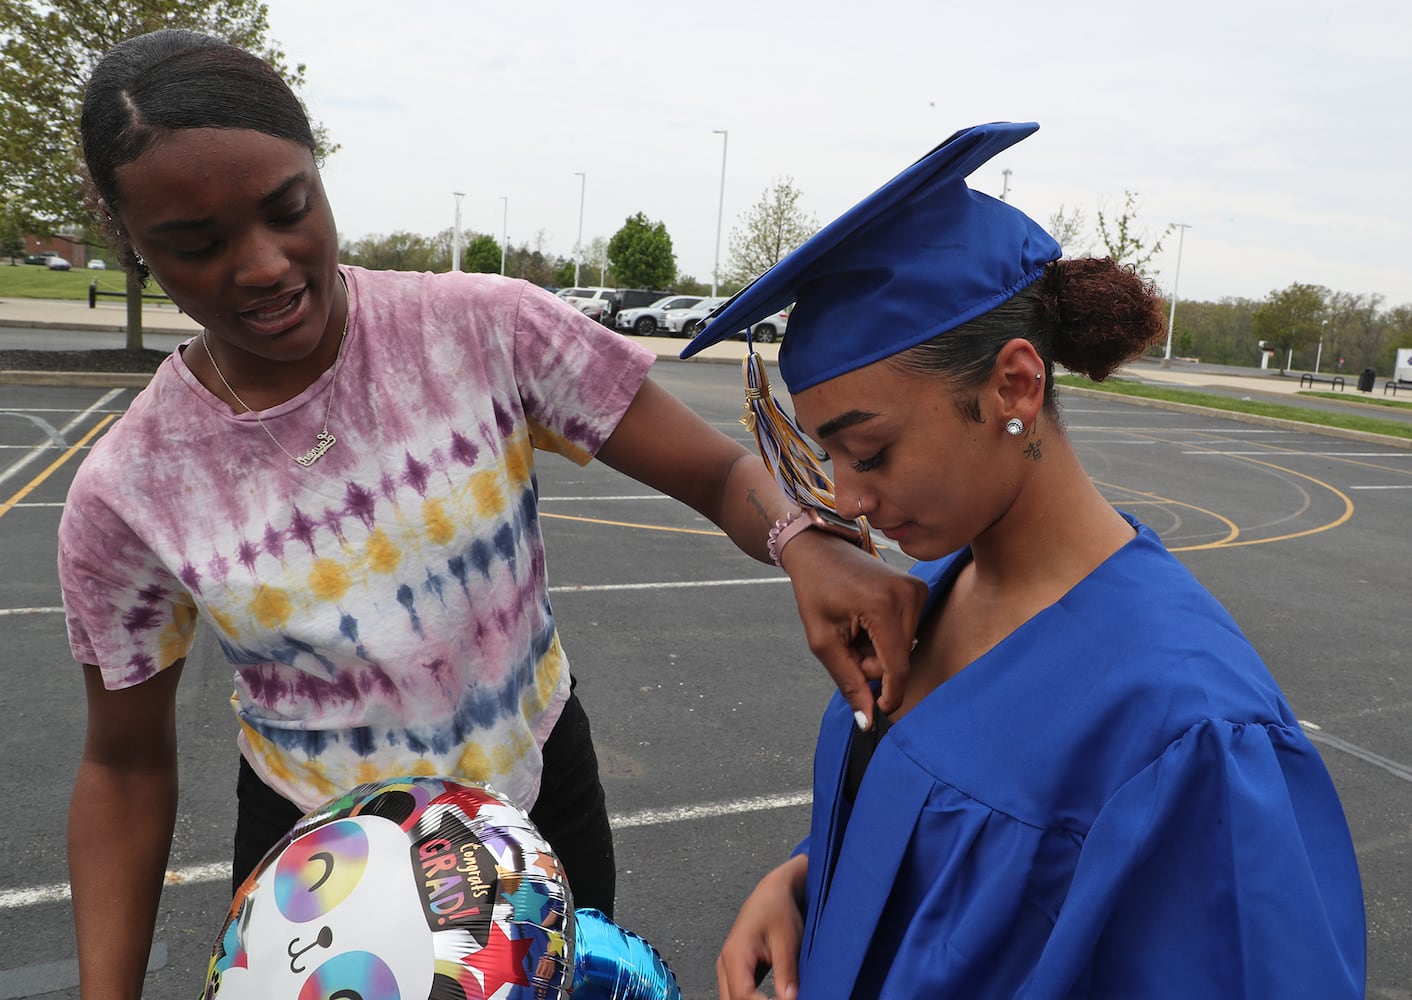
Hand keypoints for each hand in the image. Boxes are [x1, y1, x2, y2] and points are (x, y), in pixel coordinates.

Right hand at [717, 855, 807, 999]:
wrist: (773, 892)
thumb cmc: (778, 909)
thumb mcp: (787, 941)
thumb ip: (786, 972)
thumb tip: (789, 998)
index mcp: (736, 953)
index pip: (742, 995)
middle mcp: (725, 962)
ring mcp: (728, 967)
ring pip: (732, 999)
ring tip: (778, 998)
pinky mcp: (736, 970)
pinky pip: (737, 994)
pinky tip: (769, 999)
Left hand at [779, 533, 926, 720]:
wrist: (820, 549)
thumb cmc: (815, 589)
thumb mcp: (822, 641)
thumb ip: (848, 682)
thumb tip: (867, 721)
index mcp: (883, 605)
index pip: (897, 668)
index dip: (889, 696)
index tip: (878, 712)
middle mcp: (908, 594)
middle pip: (899, 661)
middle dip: (872, 664)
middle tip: (846, 644)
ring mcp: (917, 589)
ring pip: (904, 649)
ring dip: (878, 651)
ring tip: (854, 628)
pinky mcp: (919, 589)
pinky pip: (907, 633)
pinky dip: (885, 637)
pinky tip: (866, 620)